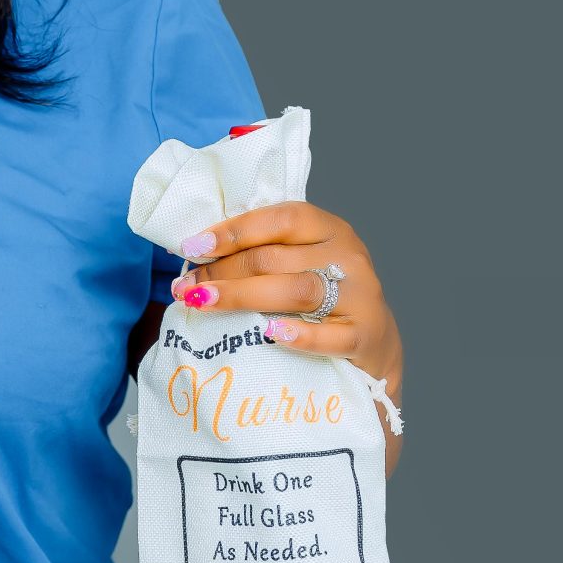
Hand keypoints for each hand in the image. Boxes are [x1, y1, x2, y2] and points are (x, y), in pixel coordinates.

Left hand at [171, 200, 403, 390]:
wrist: (374, 343)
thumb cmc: (323, 297)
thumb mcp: (304, 262)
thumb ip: (266, 252)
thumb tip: (196, 254)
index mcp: (330, 229)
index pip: (280, 219)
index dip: (233, 231)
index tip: (192, 246)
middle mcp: (347, 257)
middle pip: (276, 258)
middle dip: (223, 271)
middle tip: (188, 287)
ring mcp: (359, 296)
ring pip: (295, 291)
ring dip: (242, 296)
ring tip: (203, 303)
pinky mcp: (364, 335)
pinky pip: (330, 336)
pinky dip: (298, 336)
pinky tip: (269, 333)